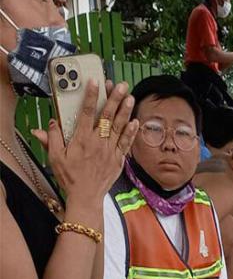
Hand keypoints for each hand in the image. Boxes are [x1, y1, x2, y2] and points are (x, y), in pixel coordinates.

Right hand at [32, 80, 138, 222]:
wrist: (86, 196)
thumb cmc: (70, 176)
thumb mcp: (54, 157)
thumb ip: (52, 138)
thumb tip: (50, 123)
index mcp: (81, 139)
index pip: (86, 112)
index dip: (91, 96)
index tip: (95, 82)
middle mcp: (98, 142)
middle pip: (107, 116)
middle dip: (114, 99)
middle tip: (120, 85)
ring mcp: (110, 150)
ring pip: (120, 127)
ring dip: (125, 111)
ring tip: (130, 97)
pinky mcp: (118, 159)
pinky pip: (126, 143)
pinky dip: (132, 132)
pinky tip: (136, 121)